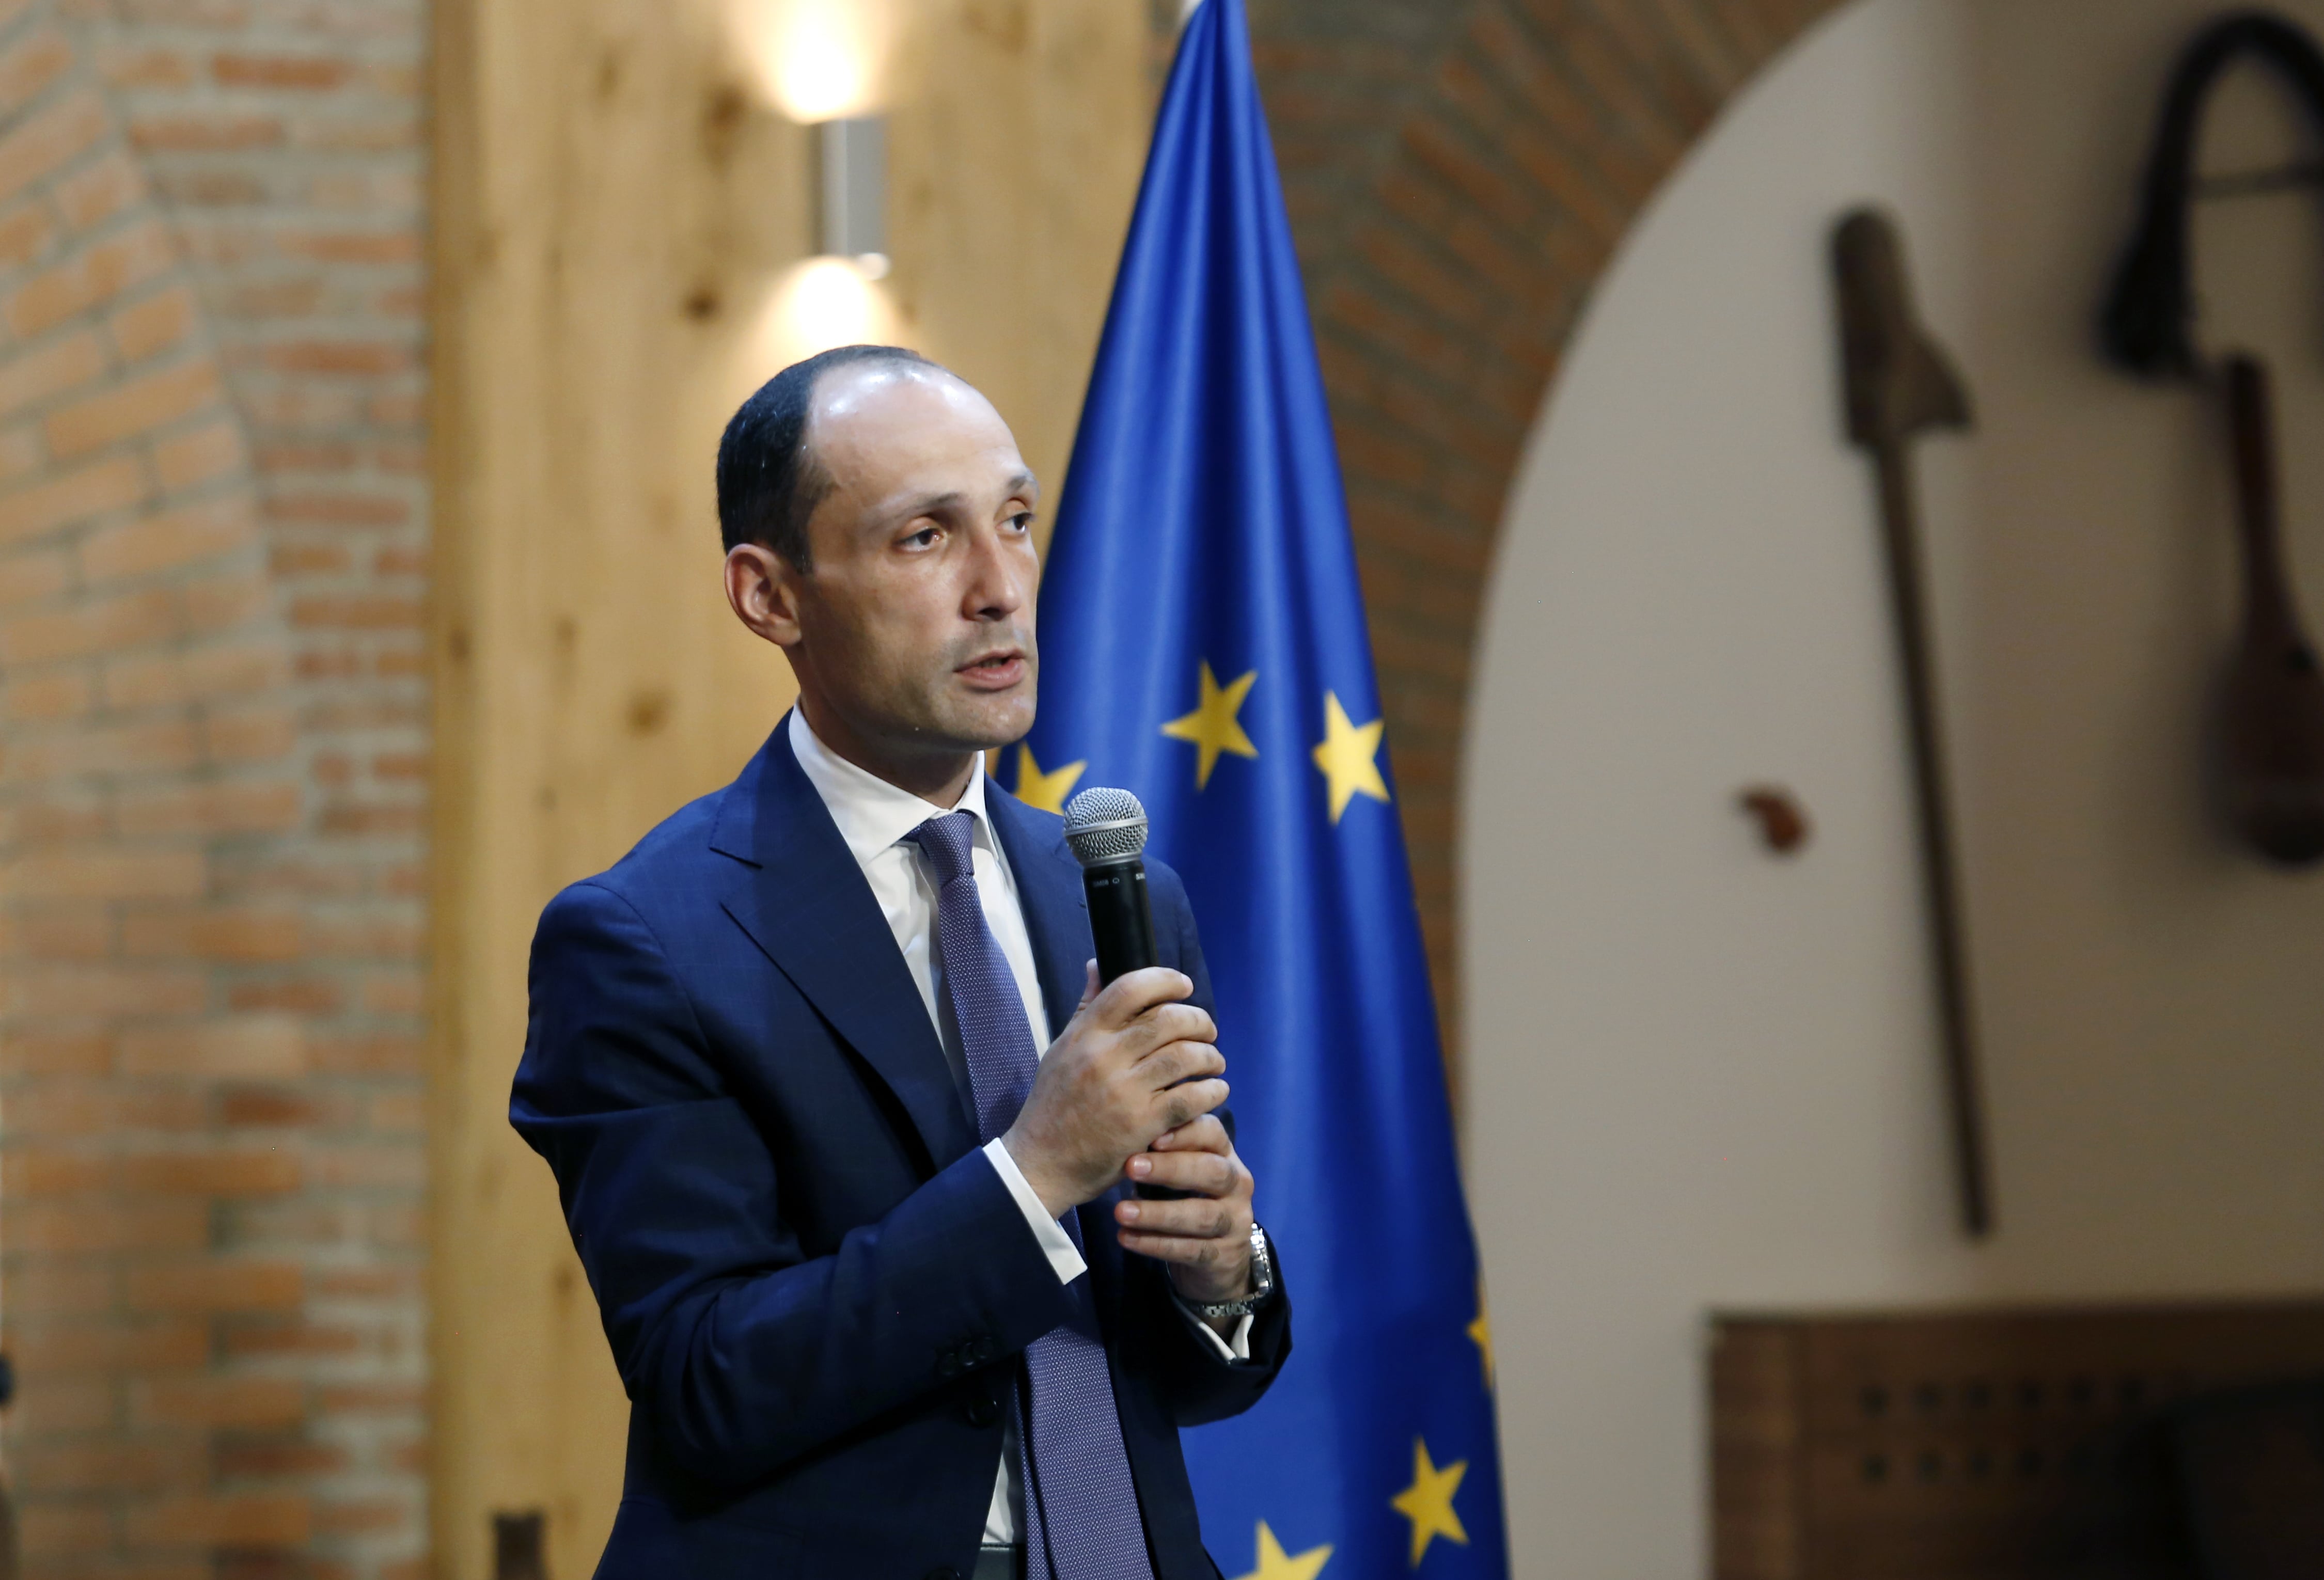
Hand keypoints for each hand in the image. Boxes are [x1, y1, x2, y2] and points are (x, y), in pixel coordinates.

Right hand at [1001, 962, 1227, 1218]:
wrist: (1040, 1163)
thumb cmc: (1053, 1104)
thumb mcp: (1061, 1049)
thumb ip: (1085, 1007)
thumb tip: (1096, 963)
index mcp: (1084, 1035)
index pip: (1130, 988)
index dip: (1165, 979)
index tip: (1184, 986)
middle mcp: (1103, 1058)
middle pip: (1167, 1019)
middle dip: (1199, 1020)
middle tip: (1208, 1030)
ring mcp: (1123, 1091)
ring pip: (1184, 1056)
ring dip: (1210, 1056)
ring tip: (1213, 1062)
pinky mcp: (1141, 1125)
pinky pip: (1190, 1098)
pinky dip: (1211, 1090)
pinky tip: (1214, 1090)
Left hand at [1113, 1114, 1255, 1308]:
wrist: (1218, 1257)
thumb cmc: (1189, 1200)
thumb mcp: (1181, 1172)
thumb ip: (1163, 1152)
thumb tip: (1125, 1128)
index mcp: (1225, 1155)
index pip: (1213, 1133)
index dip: (1185, 1133)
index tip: (1152, 1137)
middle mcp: (1237, 1185)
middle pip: (1212, 1171)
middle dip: (1170, 1168)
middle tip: (1130, 1167)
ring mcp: (1235, 1222)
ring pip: (1202, 1216)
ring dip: (1158, 1213)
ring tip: (1120, 1211)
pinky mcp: (1225, 1256)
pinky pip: (1191, 1250)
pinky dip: (1157, 1244)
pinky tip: (1127, 1238)